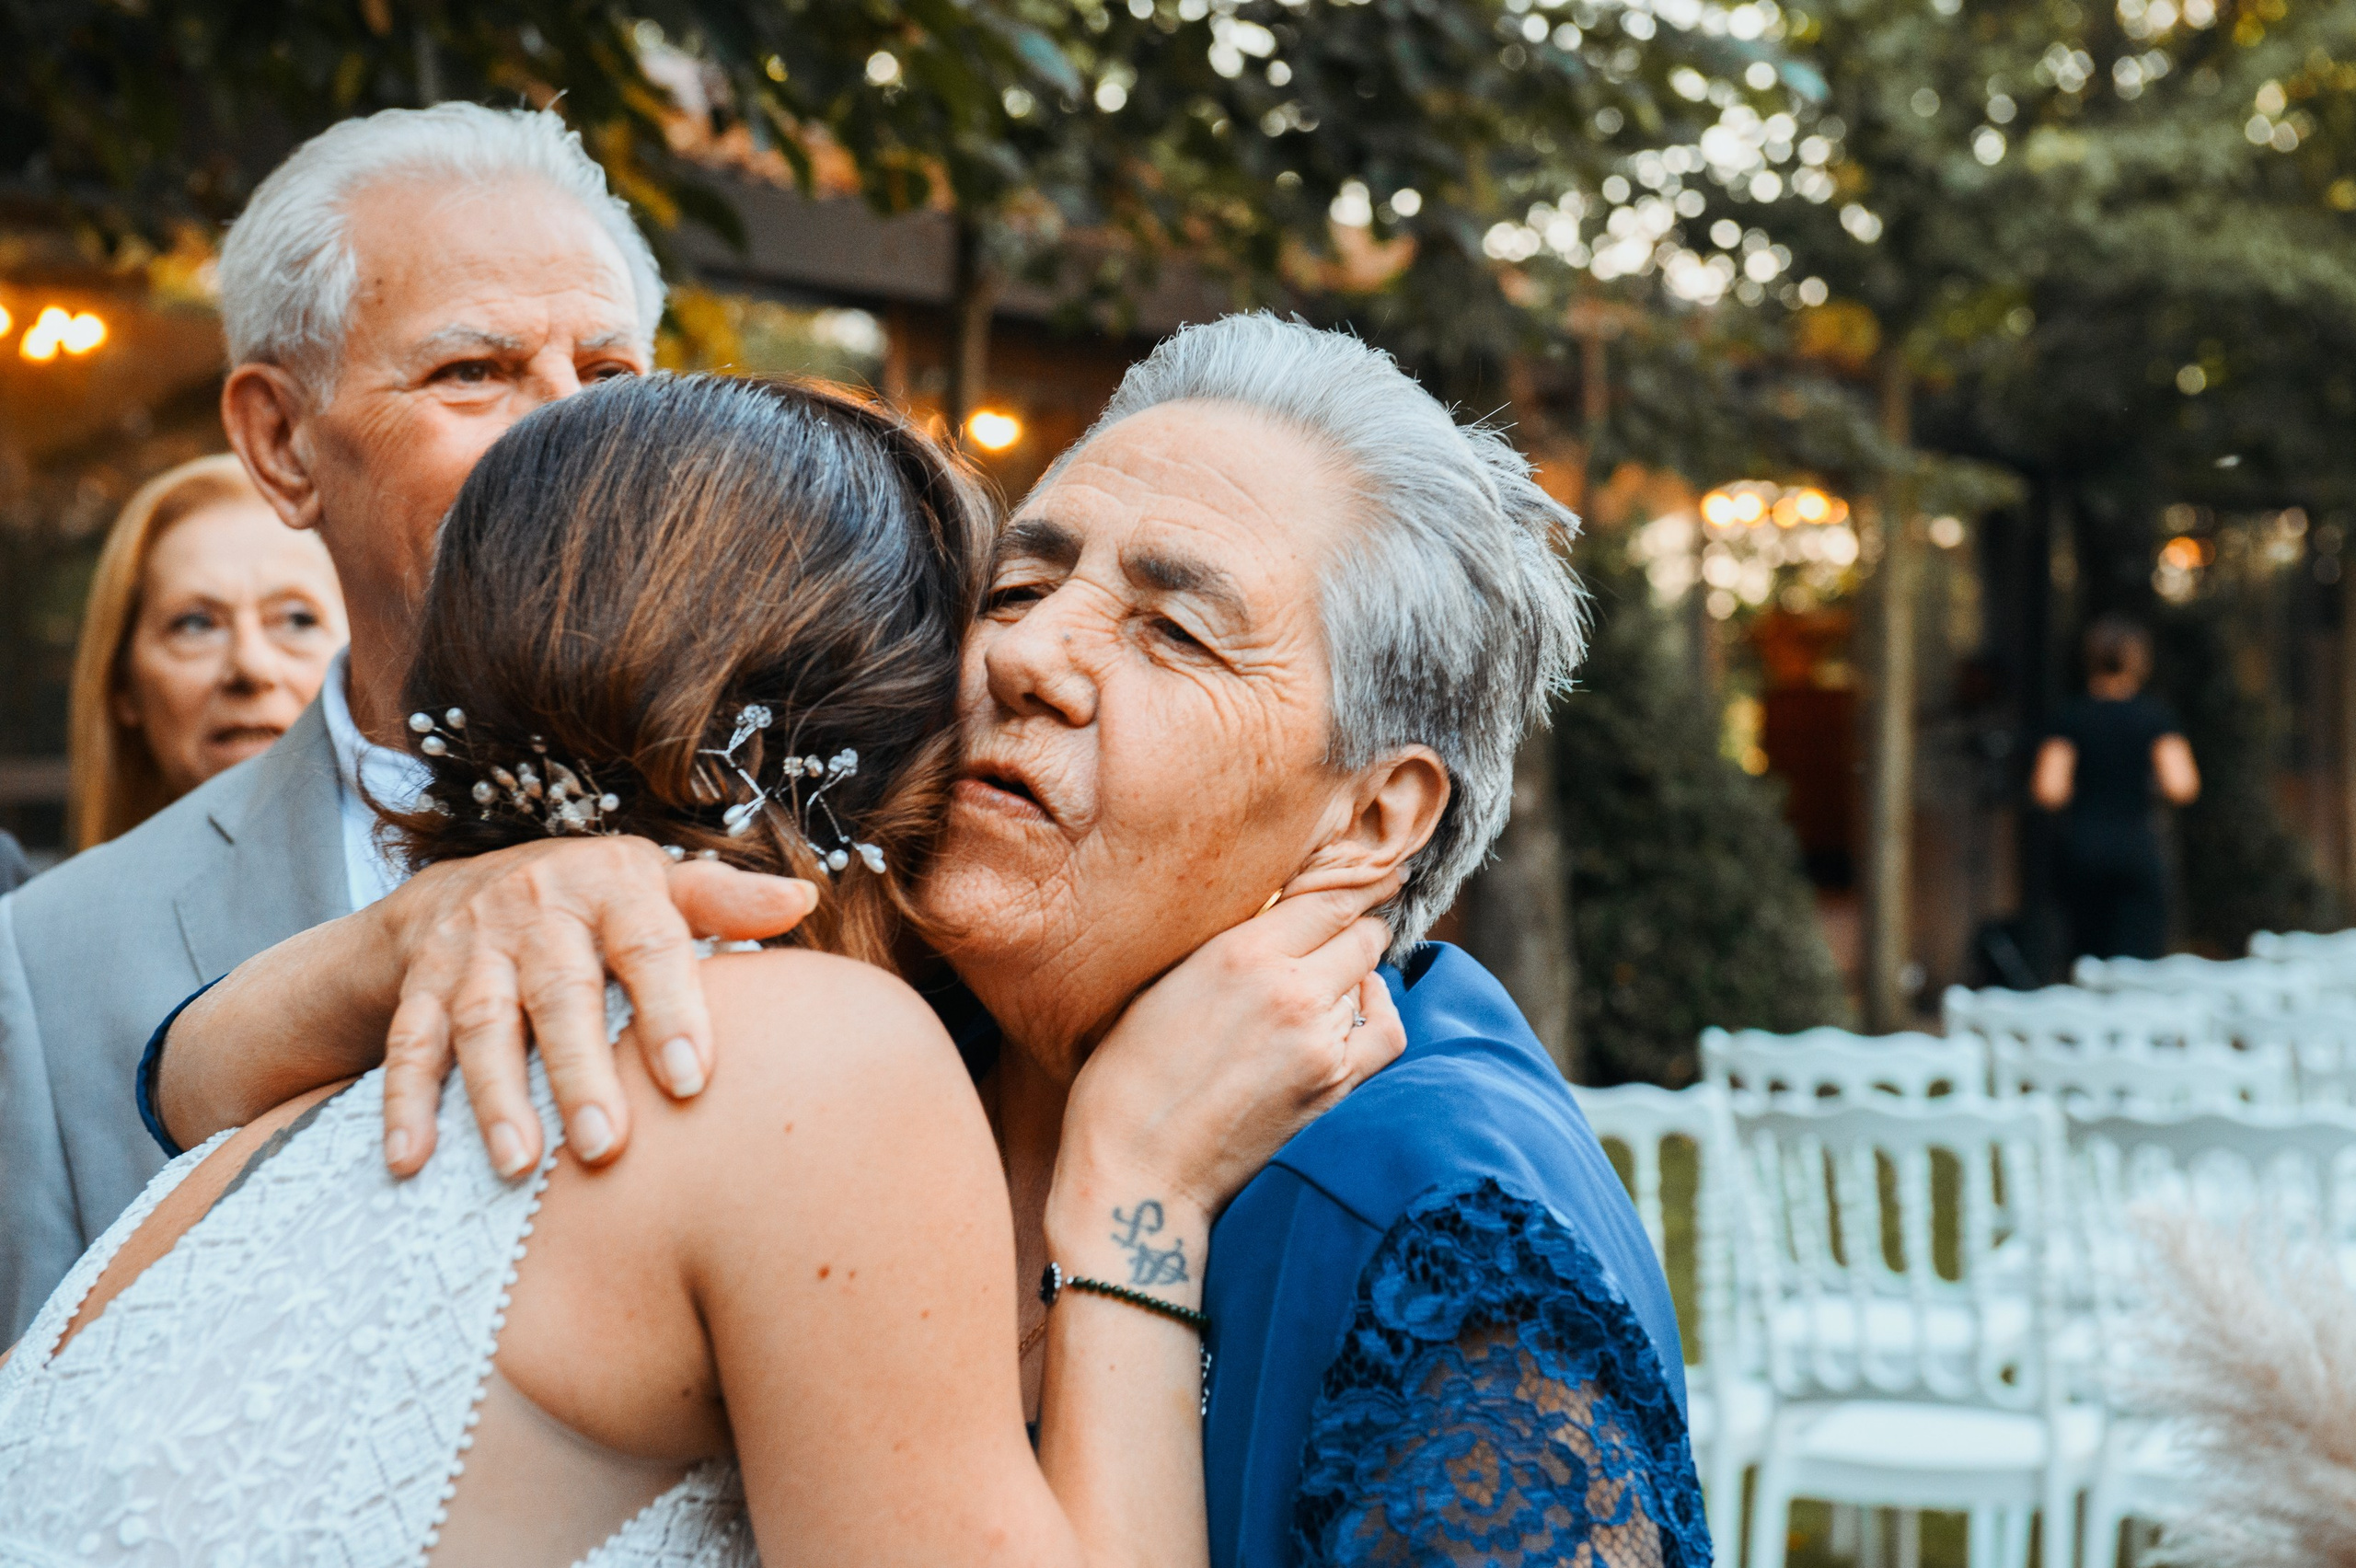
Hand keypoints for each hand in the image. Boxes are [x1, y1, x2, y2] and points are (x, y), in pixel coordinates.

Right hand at [378, 837, 815, 1177]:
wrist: (471, 884)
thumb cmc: (601, 904)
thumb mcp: (661, 886)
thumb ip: (726, 902)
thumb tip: (804, 901)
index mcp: (614, 886)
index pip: (650, 945)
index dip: (670, 1010)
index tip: (693, 1079)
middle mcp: (538, 909)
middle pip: (560, 992)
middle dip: (580, 1073)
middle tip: (607, 1147)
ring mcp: (473, 949)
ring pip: (481, 1022)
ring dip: (495, 1096)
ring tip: (517, 1165)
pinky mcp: (420, 985)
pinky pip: (408, 1045)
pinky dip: (405, 1103)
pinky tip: (411, 1163)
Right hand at [1049, 868, 1407, 1248]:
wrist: (1138, 1172)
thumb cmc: (1127, 1078)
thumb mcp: (1162, 984)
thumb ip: (1226, 946)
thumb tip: (1276, 916)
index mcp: (1241, 952)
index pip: (1329, 897)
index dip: (1354, 882)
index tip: (1370, 871)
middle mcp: (1292, 989)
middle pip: (1362, 933)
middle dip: (1355, 924)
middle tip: (1346, 923)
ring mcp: (1320, 1041)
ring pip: (1369, 980)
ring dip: (1354, 973)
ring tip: (1327, 977)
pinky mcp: (1335, 1087)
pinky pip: (1386, 1030)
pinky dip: (1377, 1011)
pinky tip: (1356, 1008)